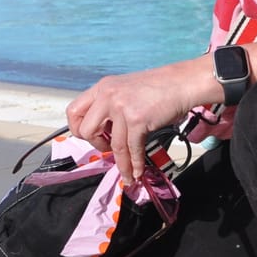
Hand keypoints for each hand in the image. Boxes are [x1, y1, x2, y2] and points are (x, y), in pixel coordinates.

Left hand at [64, 57, 214, 181]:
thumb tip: (103, 132)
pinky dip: (135, 163)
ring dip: (121, 164)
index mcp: (102, 88)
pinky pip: (131, 148)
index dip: (78, 130)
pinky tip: (138, 171)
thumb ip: (111, 106)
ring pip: (112, 145)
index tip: (92, 138)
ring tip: (127, 174)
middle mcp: (107, 95)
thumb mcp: (125, 89)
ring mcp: (122, 107)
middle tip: (109, 148)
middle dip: (96, 145)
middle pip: (85, 130)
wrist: (182, 83)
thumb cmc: (159, 87)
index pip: (73, 111)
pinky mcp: (137, 119)